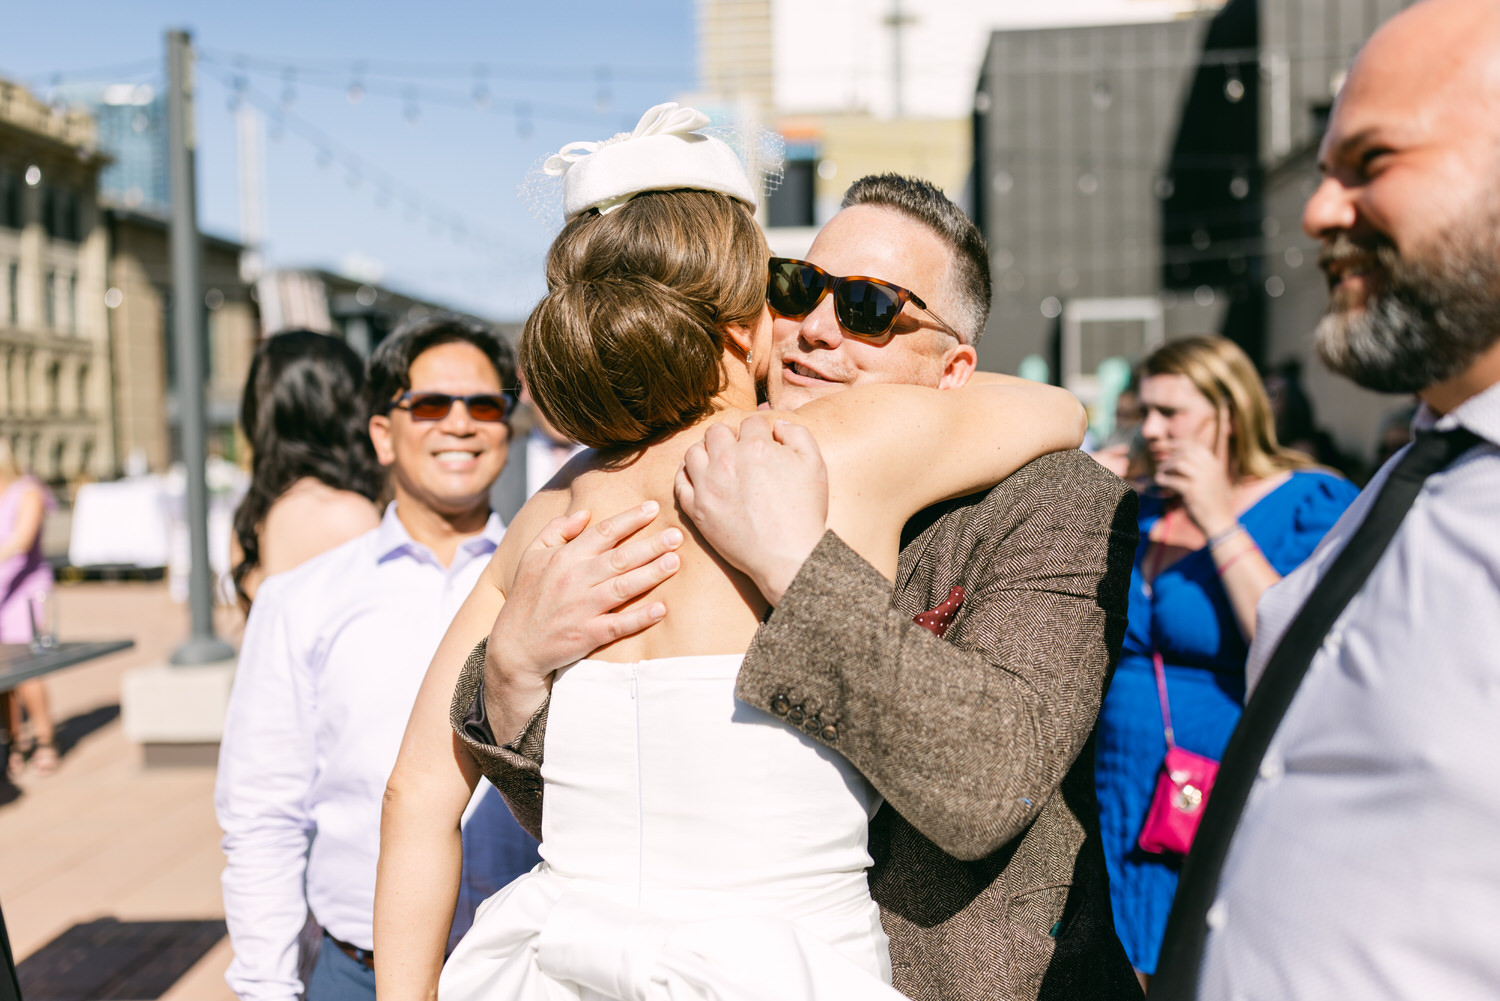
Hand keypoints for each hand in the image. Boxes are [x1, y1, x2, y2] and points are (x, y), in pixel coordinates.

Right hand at [486, 502, 682, 689]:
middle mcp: (574, 580)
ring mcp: (581, 608)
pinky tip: (661, 609)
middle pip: (620, 558)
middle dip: (651, 545)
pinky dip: (639, 618)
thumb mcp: (532, 556)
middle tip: (677, 535)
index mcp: (564, 558)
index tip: (653, 508)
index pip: (603, 532)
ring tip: (675, 562)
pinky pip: (618, 625)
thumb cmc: (527, 597)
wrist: (514, 646)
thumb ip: (556, 530)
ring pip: (623, 587)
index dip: (630, 519)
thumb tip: (585, 512)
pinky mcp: (586, 635)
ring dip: (651, 574)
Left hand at [675, 416, 827, 604]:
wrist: (788, 555)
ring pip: (693, 452)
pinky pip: (679, 482)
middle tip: (737, 452)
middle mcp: (727, 460)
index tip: (761, 445)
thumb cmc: (804, 511)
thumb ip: (798, 435)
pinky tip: (697, 478)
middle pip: (716, 432)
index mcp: (756, 446)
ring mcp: (708, 485)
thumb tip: (778, 424)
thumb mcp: (815, 465)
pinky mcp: (697, 508)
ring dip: (705, 452)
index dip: (758, 432)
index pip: (750, 423)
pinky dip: (686, 475)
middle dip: (728, 436)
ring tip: (716, 463)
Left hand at [1153, 440, 1235, 537]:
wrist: (1220, 521)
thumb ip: (1198, 468)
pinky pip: (1173, 480)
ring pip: (1178, 463)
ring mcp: (1202, 479)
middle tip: (1158, 459)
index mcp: (1214, 464)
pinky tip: (1159, 480)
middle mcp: (1209, 468)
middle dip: (1169, 453)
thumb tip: (1176, 459)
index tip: (1165, 445)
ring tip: (1160, 472)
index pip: (1194, 446)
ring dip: (1166, 466)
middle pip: (1184, 452)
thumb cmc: (1212, 501)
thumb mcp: (1210, 480)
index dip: (1177, 444)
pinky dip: (1164, 479)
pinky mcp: (1193, 491)